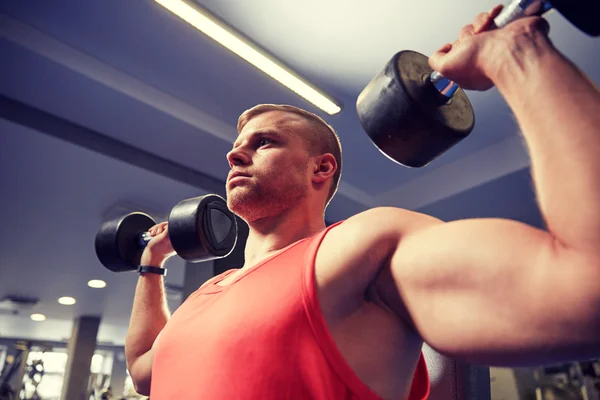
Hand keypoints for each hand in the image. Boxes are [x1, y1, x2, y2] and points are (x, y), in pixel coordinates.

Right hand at [140, 222, 175, 266]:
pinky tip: (151, 235)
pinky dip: (153, 231)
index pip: (172, 225)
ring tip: (153, 235)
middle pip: (166, 225)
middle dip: (159, 228)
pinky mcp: (160, 239)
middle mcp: (172, 238)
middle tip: (157, 234)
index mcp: (176, 238)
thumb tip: (171, 223)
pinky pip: (157, 230)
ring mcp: (165, 239)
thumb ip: (169, 229)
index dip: (165, 226)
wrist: (149, 258)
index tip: (162, 231)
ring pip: (161, 227)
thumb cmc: (157, 250)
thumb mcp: (164, 237)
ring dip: (155, 230)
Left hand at [428, 5, 550, 90]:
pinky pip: (492, 16)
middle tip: (472, 43)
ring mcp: (494, 44)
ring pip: (476, 25)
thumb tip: (442, 50)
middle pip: (464, 36)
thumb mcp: (446, 68)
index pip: (455, 54)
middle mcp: (482, 58)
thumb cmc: (482, 62)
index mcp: (468, 71)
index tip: (456, 51)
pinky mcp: (505, 31)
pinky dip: (491, 15)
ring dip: (478, 24)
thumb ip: (437, 61)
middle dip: (466, 35)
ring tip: (484, 32)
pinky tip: (493, 20)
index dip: (454, 49)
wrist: (508, 49)